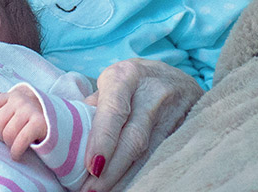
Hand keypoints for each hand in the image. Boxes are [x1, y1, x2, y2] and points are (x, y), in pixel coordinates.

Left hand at [0, 87, 48, 158]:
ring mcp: (30, 110)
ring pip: (7, 133)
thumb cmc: (28, 117)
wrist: (58, 119)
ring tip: (13, 145)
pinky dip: (16, 151)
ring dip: (9, 145)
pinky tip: (17, 155)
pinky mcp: (40, 123)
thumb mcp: (11, 109)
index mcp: (10, 96)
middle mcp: (19, 100)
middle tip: (8, 139)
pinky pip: (20, 140)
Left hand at [83, 60, 201, 191]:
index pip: (114, 110)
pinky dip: (144, 174)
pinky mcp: (186, 131)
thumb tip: (71, 139)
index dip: (103, 140)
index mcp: (126, 76)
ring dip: (126, 178)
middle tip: (91, 190)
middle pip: (134, 138)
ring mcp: (174, 113)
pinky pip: (162, 157)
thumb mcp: (112, 82)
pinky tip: (130, 186)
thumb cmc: (134, 82)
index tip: (91, 166)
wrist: (178, 78)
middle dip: (112, 170)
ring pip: (150, 153)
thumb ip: (93, 107)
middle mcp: (153, 92)